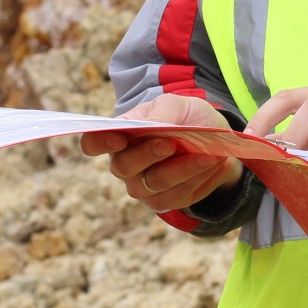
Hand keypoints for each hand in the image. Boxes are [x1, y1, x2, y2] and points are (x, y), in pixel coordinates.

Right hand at [80, 94, 242, 211]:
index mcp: (120, 135)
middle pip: (124, 166)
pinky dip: (198, 178)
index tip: (118, 138)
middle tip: (170, 143)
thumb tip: (156, 127)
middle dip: (148, 154)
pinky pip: (179, 195)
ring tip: (208, 154)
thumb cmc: (187, 118)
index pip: (93, 143)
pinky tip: (213, 164)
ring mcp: (142, 187)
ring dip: (184, 168)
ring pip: (156, 183)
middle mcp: (124, 165)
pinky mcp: (164, 202)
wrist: (214, 141)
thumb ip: (163, 113)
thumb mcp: (178, 105)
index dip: (99, 142)